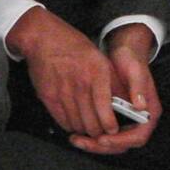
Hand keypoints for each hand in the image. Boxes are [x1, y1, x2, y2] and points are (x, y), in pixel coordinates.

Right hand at [6, 8, 117, 140]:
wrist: (43, 38)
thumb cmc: (73, 46)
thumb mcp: (99, 57)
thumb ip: (112, 81)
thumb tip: (126, 102)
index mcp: (97, 72)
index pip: (105, 109)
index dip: (110, 125)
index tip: (112, 129)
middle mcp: (80, 83)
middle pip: (92, 123)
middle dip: (99, 132)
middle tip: (100, 131)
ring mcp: (63, 91)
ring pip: (78, 126)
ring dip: (84, 130)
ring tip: (88, 125)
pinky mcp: (49, 97)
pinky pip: (63, 122)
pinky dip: (70, 125)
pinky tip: (74, 119)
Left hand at [70, 24, 161, 155]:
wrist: (125, 52)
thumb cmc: (131, 60)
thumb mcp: (135, 71)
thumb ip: (138, 88)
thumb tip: (141, 106)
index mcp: (149, 112)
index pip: (138, 137)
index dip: (121, 141)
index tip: (103, 138)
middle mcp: (140, 121)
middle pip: (123, 144)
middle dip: (102, 146)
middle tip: (82, 142)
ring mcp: (128, 120)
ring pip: (113, 142)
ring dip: (95, 144)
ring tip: (76, 139)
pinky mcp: (117, 118)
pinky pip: (107, 134)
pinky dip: (93, 136)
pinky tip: (79, 132)